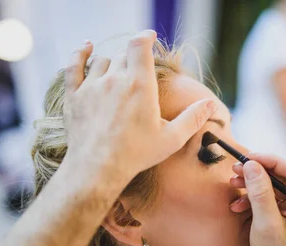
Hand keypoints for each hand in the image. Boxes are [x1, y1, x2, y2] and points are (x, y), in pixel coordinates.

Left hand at [62, 30, 217, 186]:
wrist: (98, 168)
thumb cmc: (137, 155)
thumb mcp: (171, 138)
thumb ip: (193, 118)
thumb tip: (211, 104)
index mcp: (140, 85)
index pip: (140, 46)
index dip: (145, 37)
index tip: (150, 36)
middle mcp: (115, 80)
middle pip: (124, 55)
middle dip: (133, 58)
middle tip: (139, 70)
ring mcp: (92, 86)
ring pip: (102, 61)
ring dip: (112, 63)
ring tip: (118, 72)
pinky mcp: (75, 96)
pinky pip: (74, 66)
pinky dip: (80, 54)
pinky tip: (86, 48)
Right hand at [230, 154, 285, 245]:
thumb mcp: (266, 225)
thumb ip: (260, 193)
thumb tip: (252, 165)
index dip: (272, 161)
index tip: (249, 158)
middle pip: (284, 175)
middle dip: (258, 172)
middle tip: (236, 168)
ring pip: (275, 184)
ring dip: (252, 184)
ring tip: (232, 183)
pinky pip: (270, 197)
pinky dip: (253, 197)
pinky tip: (237, 204)